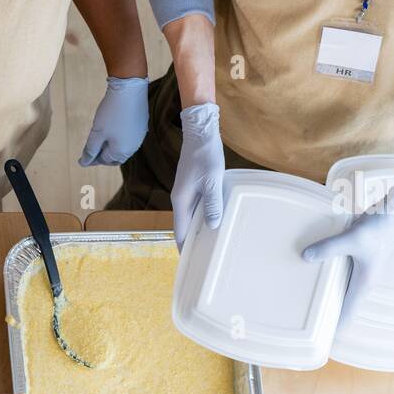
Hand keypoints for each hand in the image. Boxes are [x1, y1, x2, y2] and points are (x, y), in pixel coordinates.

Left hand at [78, 76, 148, 167]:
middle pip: (115, 156)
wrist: (129, 89)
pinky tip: (113, 128)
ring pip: (123, 146)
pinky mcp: (141, 124)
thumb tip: (84, 163)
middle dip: (104, 154)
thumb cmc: (111, 112)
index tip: (84, 155)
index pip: (104, 160)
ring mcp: (139, 136)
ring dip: (112, 145)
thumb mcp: (97, 133)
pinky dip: (120, 136)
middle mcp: (133, 147)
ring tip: (102, 138)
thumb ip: (90, 150)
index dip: (93, 158)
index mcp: (122, 152)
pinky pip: (129, 136)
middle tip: (93, 150)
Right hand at [170, 102, 224, 249]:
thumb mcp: (212, 181)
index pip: (180, 232)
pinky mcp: (192, 185)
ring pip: (190, 216)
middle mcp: (180, 199)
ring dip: (198, 228)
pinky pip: (196, 206)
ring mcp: (185, 192)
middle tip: (205, 255)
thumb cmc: (205, 156)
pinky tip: (214, 217)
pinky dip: (203, 215)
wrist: (199, 132)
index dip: (184, 247)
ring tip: (211, 240)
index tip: (191, 262)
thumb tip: (212, 226)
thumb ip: (212, 204)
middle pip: (184, 226)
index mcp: (181, 201)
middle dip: (192, 241)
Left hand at [301, 183, 393, 319]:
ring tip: (299, 301)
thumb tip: (305, 256)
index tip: (318, 340)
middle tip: (300, 322)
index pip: (346, 315)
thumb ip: (329, 247)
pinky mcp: (353, 259)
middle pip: (339, 305)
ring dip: (323, 295)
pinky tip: (308, 273)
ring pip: (337, 290)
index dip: (333, 329)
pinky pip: (336, 274)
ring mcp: (357, 271)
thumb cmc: (380, 229)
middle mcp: (360, 281)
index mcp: (362, 285)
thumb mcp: (353, 238)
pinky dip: (325, 278)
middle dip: (323, 314)